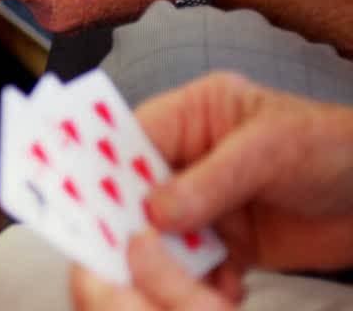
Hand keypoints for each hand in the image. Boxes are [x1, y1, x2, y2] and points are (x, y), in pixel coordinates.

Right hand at [73, 72, 352, 308]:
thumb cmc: (335, 148)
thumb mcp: (270, 151)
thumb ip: (210, 181)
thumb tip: (153, 213)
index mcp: (193, 116)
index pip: (128, 137)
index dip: (100, 165)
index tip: (79, 197)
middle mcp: (190, 157)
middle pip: (135, 189)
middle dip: (126, 219)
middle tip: (116, 248)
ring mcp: (205, 202)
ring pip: (160, 235)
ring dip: (165, 261)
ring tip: (170, 281)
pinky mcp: (226, 242)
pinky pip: (194, 266)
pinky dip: (199, 283)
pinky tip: (221, 290)